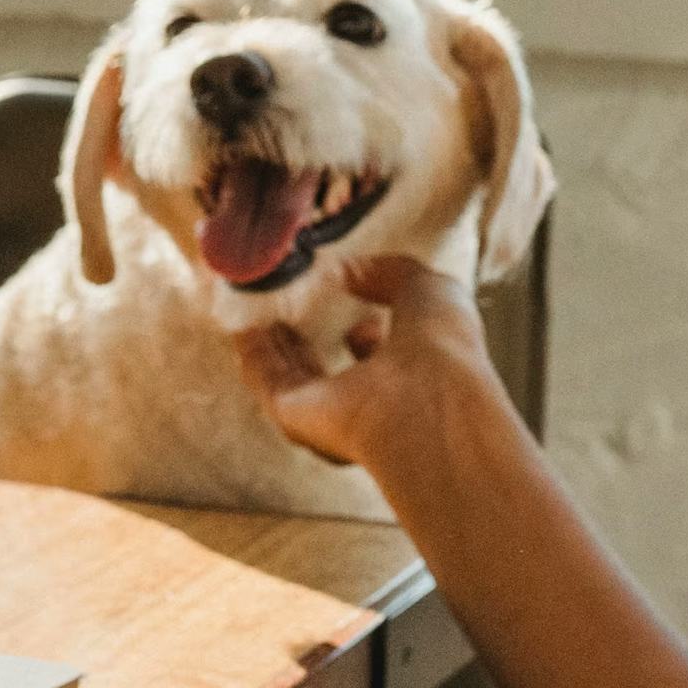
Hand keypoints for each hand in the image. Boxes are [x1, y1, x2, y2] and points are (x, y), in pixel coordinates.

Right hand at [235, 257, 502, 480]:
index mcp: (412, 376)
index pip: (383, 356)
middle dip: (308, 341)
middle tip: (287, 306)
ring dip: (275, 347)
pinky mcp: (297, 418)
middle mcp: (371, 401)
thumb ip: (392, 274)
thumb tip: (350, 270)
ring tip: (258, 311)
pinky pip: (269, 385)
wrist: (427, 399)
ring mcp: (333, 414)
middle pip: (330, 375)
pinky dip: (253, 356)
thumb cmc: (444, 348)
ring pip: (295, 380)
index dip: (364, 329)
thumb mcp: (430, 289)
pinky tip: (243, 328)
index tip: (342, 296)